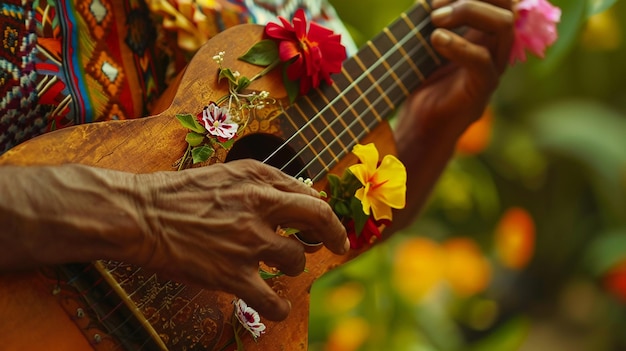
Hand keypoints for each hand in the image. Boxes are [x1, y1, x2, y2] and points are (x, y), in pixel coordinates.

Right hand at [134, 159, 348, 320]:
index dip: (325, 212)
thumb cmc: (181, 192)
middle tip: (338, 246)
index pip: (309, 196)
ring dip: (292, 266)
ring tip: (276, 267)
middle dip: (334, 235)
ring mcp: (248, 243)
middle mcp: (259, 209)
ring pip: (295, 262)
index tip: (329, 223)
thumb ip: (267, 181)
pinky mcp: (231, 275)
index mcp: (259, 182)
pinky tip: (279, 307)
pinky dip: (280, 307)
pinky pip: (271, 300)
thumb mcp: (229, 173)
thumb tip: (304, 195)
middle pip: (317, 221)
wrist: (142, 215)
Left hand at [389, 0, 513, 229]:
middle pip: (508, 5)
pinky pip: (482, 62)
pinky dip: (459, 46)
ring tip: (434, 19)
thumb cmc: (421, 84)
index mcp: (484, 33)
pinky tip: (435, 40)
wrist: (419, 126)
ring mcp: (493, 67)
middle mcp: (495, 47)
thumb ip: (434, 21)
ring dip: (469, 12)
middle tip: (434, 6)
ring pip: (504, 26)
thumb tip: (426, 0)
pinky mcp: (483, 90)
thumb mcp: (424, 45)